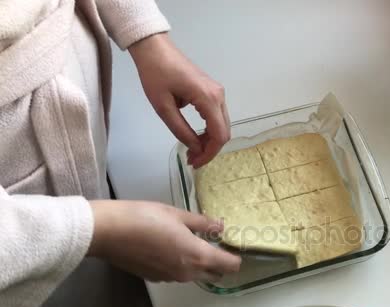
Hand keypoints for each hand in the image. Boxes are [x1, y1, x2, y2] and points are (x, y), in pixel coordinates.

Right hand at [88, 200, 240, 281]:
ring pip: (194, 274)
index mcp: (197, 256)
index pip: (229, 265)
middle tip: (215, 241)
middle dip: (219, 261)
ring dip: (198, 262)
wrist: (109, 232)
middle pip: (214, 273)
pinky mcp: (155, 278)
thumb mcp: (178, 215)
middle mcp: (186, 273)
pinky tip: (170, 246)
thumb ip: (203, 223)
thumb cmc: (146, 218)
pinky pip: (177, 273)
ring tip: (191, 240)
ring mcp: (170, 278)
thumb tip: (221, 226)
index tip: (233, 244)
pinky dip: (180, 263)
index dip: (235, 256)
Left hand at [129, 33, 229, 167]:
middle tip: (191, 160)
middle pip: (224, 131)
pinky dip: (209, 130)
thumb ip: (181, 130)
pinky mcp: (212, 92)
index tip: (194, 163)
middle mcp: (218, 96)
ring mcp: (217, 93)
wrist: (155, 49)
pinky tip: (195, 137)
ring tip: (192, 151)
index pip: (219, 134)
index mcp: (208, 99)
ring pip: (222, 125)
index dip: (209, 153)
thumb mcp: (163, 107)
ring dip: (209, 141)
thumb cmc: (155, 75)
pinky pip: (216, 116)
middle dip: (210, 150)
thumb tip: (196, 149)